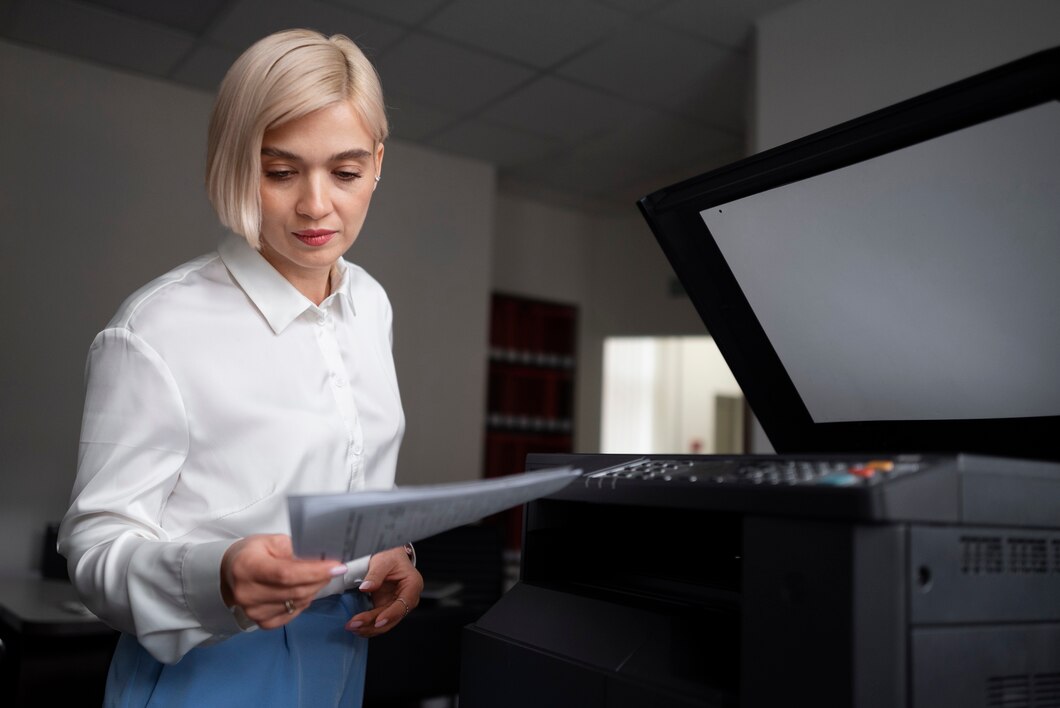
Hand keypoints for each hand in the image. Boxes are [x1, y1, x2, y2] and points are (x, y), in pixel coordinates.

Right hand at [221, 534, 345, 628]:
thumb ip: (294, 550)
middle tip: (333, 569)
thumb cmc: (251, 554)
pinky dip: (303, 602)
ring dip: (314, 590)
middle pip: (295, 591)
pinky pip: (292, 614)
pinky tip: (304, 591)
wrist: (230, 572)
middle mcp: (247, 593)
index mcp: (247, 567)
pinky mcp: (261, 622)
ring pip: (297, 604)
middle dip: (320, 579)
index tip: (336, 566)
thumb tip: (319, 562)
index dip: (314, 572)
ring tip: (318, 577)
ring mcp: (253, 611)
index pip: (286, 574)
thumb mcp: (271, 541)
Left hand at [346, 546, 423, 637]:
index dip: (391, 614)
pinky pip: (378, 620)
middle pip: (393, 617)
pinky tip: (357, 627)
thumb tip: (365, 587)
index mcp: (412, 585)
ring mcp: (396, 605)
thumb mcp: (383, 561)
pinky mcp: (387, 607)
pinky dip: (368, 625)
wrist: (390, 557)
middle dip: (373, 624)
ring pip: (385, 623)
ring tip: (352, 627)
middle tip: (355, 624)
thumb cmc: (391, 557)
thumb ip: (375, 574)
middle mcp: (407, 598)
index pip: (404, 604)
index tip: (378, 621)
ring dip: (369, 627)